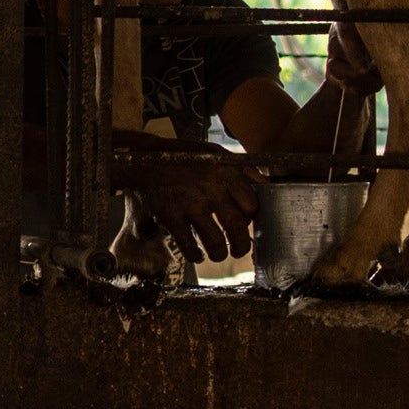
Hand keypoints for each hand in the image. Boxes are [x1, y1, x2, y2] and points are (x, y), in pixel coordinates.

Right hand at [112, 131, 261, 261]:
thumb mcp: (216, 153)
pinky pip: (188, 245)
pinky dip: (195, 255)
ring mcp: (190, 204)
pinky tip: (196, 255)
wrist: (144, 159)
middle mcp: (211, 189)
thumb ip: (241, 169)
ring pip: (214, 241)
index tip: (246, 224)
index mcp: (226, 173)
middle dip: (242, 245)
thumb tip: (264, 184)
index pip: (252, 205)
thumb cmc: (184, 157)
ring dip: (219, 254)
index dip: (251, 219)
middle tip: (239, 250)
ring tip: (218, 255)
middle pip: (237, 227)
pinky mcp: (170, 217)